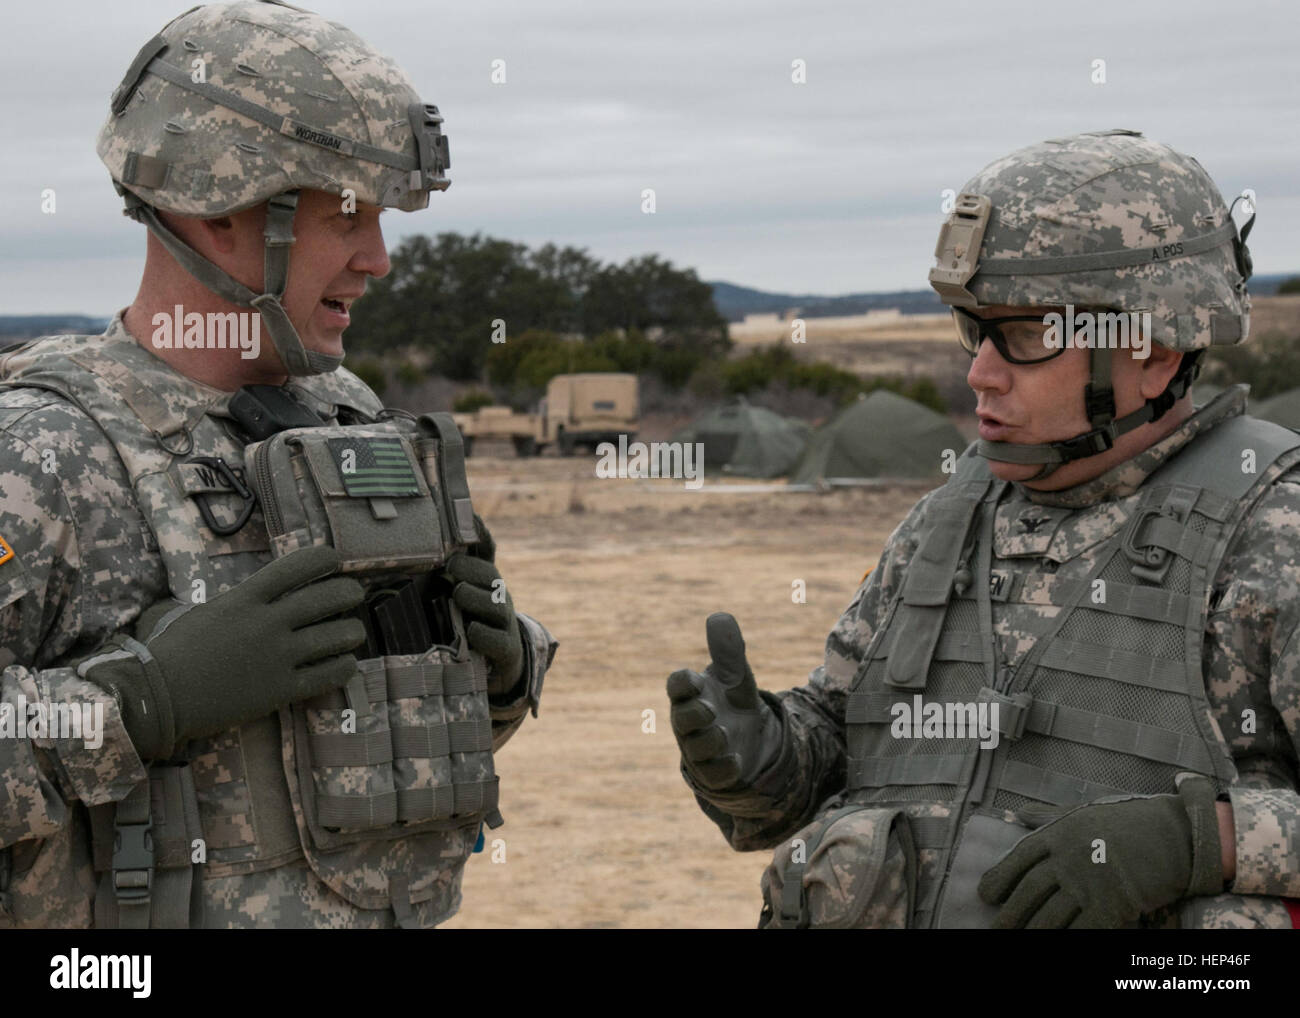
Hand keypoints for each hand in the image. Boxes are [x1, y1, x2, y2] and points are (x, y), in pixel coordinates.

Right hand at [77, 545, 365, 758]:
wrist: (157, 697)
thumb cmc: (171, 652)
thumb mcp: (199, 612)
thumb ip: (233, 601)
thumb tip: (248, 593)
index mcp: (245, 598)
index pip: (297, 566)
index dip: (324, 558)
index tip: (334, 560)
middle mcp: (267, 623)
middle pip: (328, 598)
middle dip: (349, 592)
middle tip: (354, 594)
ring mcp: (277, 657)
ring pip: (337, 636)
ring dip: (352, 631)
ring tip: (352, 632)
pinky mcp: (281, 690)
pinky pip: (329, 675)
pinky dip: (344, 666)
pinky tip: (345, 663)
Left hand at [445, 551, 523, 694]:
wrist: (495, 666)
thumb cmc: (465, 628)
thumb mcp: (451, 602)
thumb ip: (438, 581)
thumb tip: (410, 555)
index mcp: (484, 585)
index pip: (485, 559)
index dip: (476, 546)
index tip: (459, 544)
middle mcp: (498, 600)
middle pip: (492, 579)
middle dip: (473, 570)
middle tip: (452, 567)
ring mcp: (504, 625)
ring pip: (497, 606)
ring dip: (476, 597)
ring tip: (459, 593)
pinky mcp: (506, 651)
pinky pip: (500, 641)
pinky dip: (485, 634)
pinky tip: (471, 630)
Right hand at [666, 612, 781, 790]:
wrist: (752, 736)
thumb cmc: (733, 699)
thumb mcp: (736, 673)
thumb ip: (728, 648)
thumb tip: (720, 616)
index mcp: (692, 693)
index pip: (676, 685)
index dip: (683, 682)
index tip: (698, 680)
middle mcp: (690, 721)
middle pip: (681, 719)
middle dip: (695, 714)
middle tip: (712, 709)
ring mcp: (700, 748)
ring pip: (696, 748)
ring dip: (711, 740)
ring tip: (725, 733)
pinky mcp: (714, 772)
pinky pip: (713, 775)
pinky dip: (724, 768)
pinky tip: (737, 759)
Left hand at [977, 774, 1223, 927]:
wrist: (1174, 836)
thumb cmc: (1125, 824)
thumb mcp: (1082, 812)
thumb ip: (1049, 817)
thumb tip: (1018, 814)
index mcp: (1058, 834)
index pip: (1018, 859)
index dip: (999, 878)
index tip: (986, 895)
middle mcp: (1068, 860)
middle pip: (1029, 892)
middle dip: (1011, 914)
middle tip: (998, 928)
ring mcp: (1088, 885)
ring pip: (1051, 917)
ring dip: (1034, 932)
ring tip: (1020, 940)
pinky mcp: (1111, 907)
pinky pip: (1081, 930)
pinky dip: (1068, 939)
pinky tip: (1057, 944)